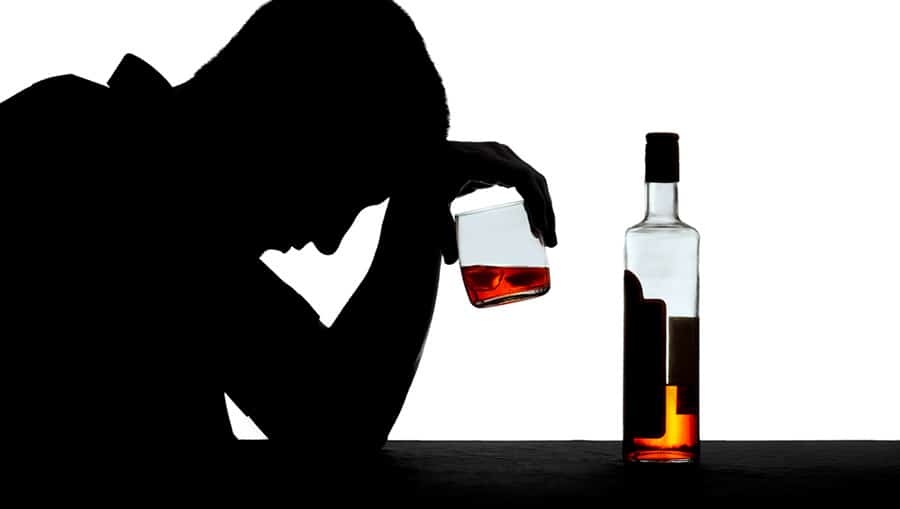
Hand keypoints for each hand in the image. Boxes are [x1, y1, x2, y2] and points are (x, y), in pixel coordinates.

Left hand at [433, 141, 557, 263]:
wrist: (419, 151)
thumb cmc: (424, 174)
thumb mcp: (431, 203)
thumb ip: (440, 230)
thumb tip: (450, 262)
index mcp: (484, 160)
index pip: (523, 178)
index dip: (536, 204)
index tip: (539, 231)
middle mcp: (498, 153)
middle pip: (535, 180)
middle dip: (546, 212)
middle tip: (550, 243)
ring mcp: (501, 155)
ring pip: (534, 179)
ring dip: (544, 207)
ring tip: (545, 237)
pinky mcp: (500, 161)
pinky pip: (525, 179)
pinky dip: (534, 199)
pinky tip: (534, 221)